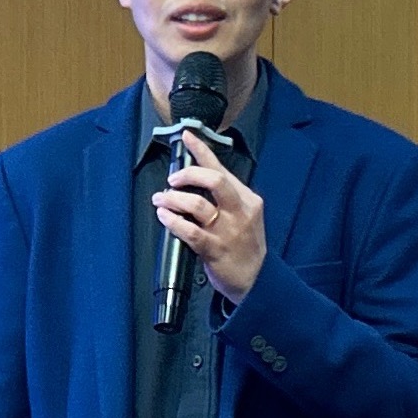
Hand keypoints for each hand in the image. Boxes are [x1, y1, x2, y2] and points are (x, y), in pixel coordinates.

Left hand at [153, 132, 266, 302]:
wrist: (256, 280)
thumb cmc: (245, 246)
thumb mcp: (243, 215)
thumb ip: (224, 198)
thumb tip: (193, 179)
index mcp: (247, 199)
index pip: (222, 168)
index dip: (202, 150)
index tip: (187, 136)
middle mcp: (239, 211)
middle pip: (214, 180)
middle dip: (188, 174)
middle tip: (172, 180)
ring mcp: (227, 230)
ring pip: (198, 204)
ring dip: (173, 199)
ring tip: (161, 200)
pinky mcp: (215, 249)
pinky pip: (190, 231)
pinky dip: (173, 221)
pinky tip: (165, 217)